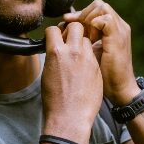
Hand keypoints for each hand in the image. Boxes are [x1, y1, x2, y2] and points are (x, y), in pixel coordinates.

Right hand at [41, 22, 102, 142]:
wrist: (70, 117)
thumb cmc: (54, 100)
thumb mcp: (47, 74)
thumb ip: (53, 57)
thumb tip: (55, 50)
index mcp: (56, 53)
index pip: (54, 29)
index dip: (54, 33)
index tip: (55, 38)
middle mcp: (73, 52)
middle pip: (76, 26)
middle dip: (72, 30)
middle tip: (69, 41)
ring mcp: (87, 59)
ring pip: (87, 38)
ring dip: (82, 42)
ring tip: (78, 55)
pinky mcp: (96, 67)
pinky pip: (93, 53)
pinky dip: (88, 55)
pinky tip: (84, 66)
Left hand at [63, 0, 139, 104]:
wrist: (119, 90)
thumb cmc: (105, 76)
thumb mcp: (92, 53)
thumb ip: (85, 41)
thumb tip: (66, 31)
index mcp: (114, 29)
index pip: (96, 9)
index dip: (80, 13)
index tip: (66, 21)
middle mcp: (119, 26)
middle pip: (99, 5)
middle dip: (83, 13)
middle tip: (71, 25)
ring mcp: (120, 31)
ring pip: (101, 7)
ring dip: (87, 17)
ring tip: (81, 34)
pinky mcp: (118, 38)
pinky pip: (105, 19)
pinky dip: (93, 24)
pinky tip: (88, 38)